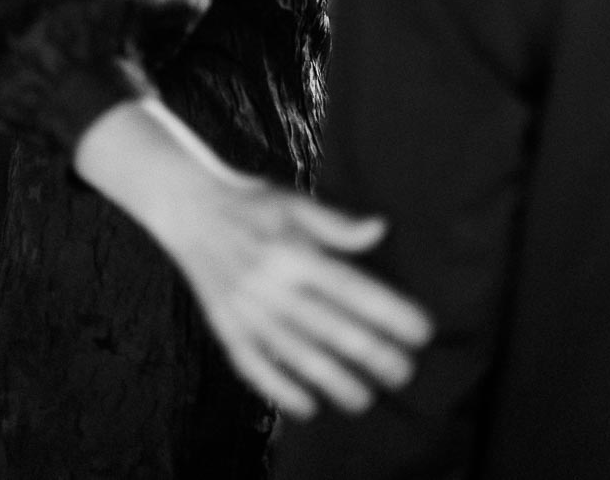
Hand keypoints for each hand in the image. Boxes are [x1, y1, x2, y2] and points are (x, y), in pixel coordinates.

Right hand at [169, 175, 433, 419]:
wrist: (190, 210)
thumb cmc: (251, 204)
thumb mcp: (295, 202)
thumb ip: (337, 223)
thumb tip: (381, 228)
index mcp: (294, 252)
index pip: (351, 290)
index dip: (388, 313)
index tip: (419, 330)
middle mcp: (272, 286)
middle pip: (331, 329)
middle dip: (372, 355)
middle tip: (404, 372)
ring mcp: (247, 312)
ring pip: (297, 356)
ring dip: (334, 381)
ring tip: (365, 398)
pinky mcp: (226, 328)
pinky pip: (255, 368)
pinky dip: (281, 389)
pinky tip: (308, 406)